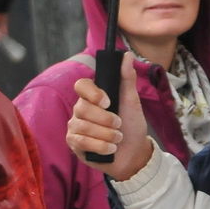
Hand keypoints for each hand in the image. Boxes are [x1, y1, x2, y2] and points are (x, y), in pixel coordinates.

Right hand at [67, 53, 153, 181]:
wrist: (134, 153)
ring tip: (117, 138)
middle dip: (105, 119)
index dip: (92, 93)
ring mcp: (76, 127)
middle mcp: (80, 110)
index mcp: (93, 97)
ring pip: (83, 126)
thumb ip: (127, 79)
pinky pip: (81, 142)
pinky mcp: (75, 144)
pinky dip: (100, 146)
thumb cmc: (132, 125)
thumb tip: (126, 55)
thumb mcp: (132, 101)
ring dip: (106, 134)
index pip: (81, 86)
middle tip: (119, 125)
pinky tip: (110, 149)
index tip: (108, 102)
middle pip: (82, 108)